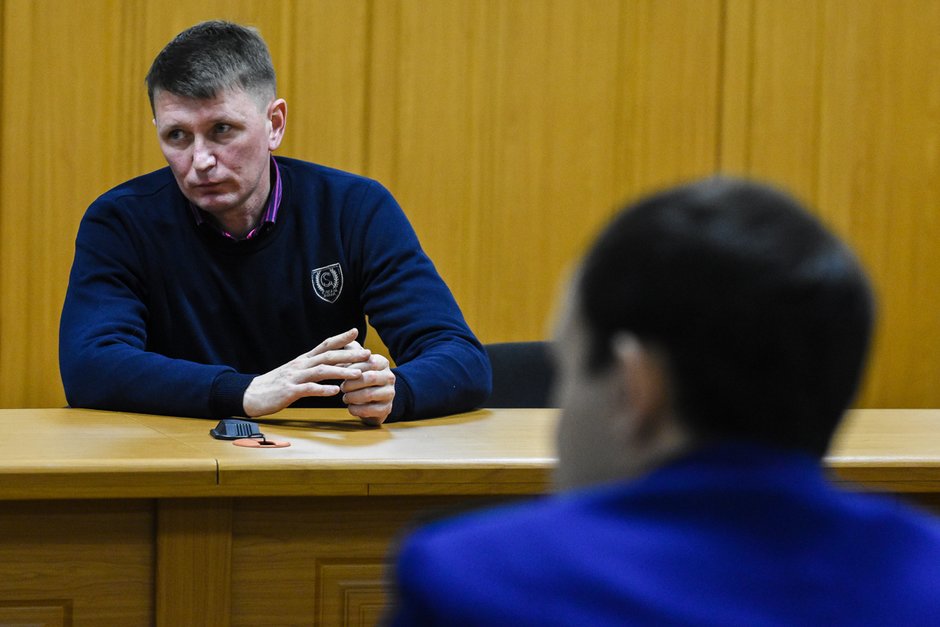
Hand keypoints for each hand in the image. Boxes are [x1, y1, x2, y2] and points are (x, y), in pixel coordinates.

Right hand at [243, 328, 368, 416]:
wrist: (251, 394)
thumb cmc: (276, 384)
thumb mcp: (296, 372)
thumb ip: (313, 367)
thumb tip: (333, 364)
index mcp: (303, 360)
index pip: (325, 344)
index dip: (341, 338)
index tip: (356, 331)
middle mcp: (301, 365)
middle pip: (328, 356)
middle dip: (349, 354)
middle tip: (367, 354)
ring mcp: (295, 377)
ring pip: (321, 371)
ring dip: (341, 372)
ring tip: (358, 374)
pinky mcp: (289, 391)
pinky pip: (308, 389)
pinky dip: (322, 389)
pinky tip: (335, 391)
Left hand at [339, 340, 395, 424]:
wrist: (374, 398)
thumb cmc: (361, 376)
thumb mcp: (356, 361)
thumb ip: (351, 349)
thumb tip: (349, 333)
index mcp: (382, 362)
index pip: (366, 362)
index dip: (351, 367)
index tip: (340, 372)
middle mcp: (389, 377)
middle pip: (369, 378)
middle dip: (352, 383)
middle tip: (342, 387)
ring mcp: (390, 393)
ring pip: (369, 394)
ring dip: (353, 396)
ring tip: (345, 397)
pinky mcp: (387, 409)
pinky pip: (371, 410)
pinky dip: (357, 409)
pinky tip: (350, 407)